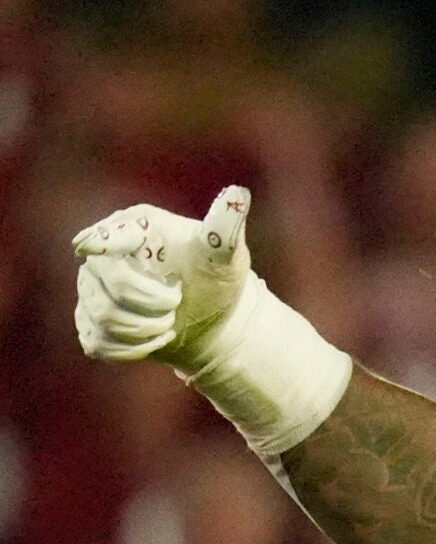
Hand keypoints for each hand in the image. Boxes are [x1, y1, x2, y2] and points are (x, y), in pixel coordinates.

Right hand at [73, 187, 254, 370]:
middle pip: (112, 282)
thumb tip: (239, 193)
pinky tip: (154, 340)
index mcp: (134, 228)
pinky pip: (100, 343)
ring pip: (103, 316)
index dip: (101, 241)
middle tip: (175, 303)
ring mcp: (92, 288)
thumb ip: (226, 227)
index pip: (112, 234)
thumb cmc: (216, 280)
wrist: (212, 321)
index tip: (88, 247)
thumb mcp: (226, 255)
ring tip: (169, 323)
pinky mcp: (91, 322)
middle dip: (152, 303)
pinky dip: (132, 350)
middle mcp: (104, 255)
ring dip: (145, 329)